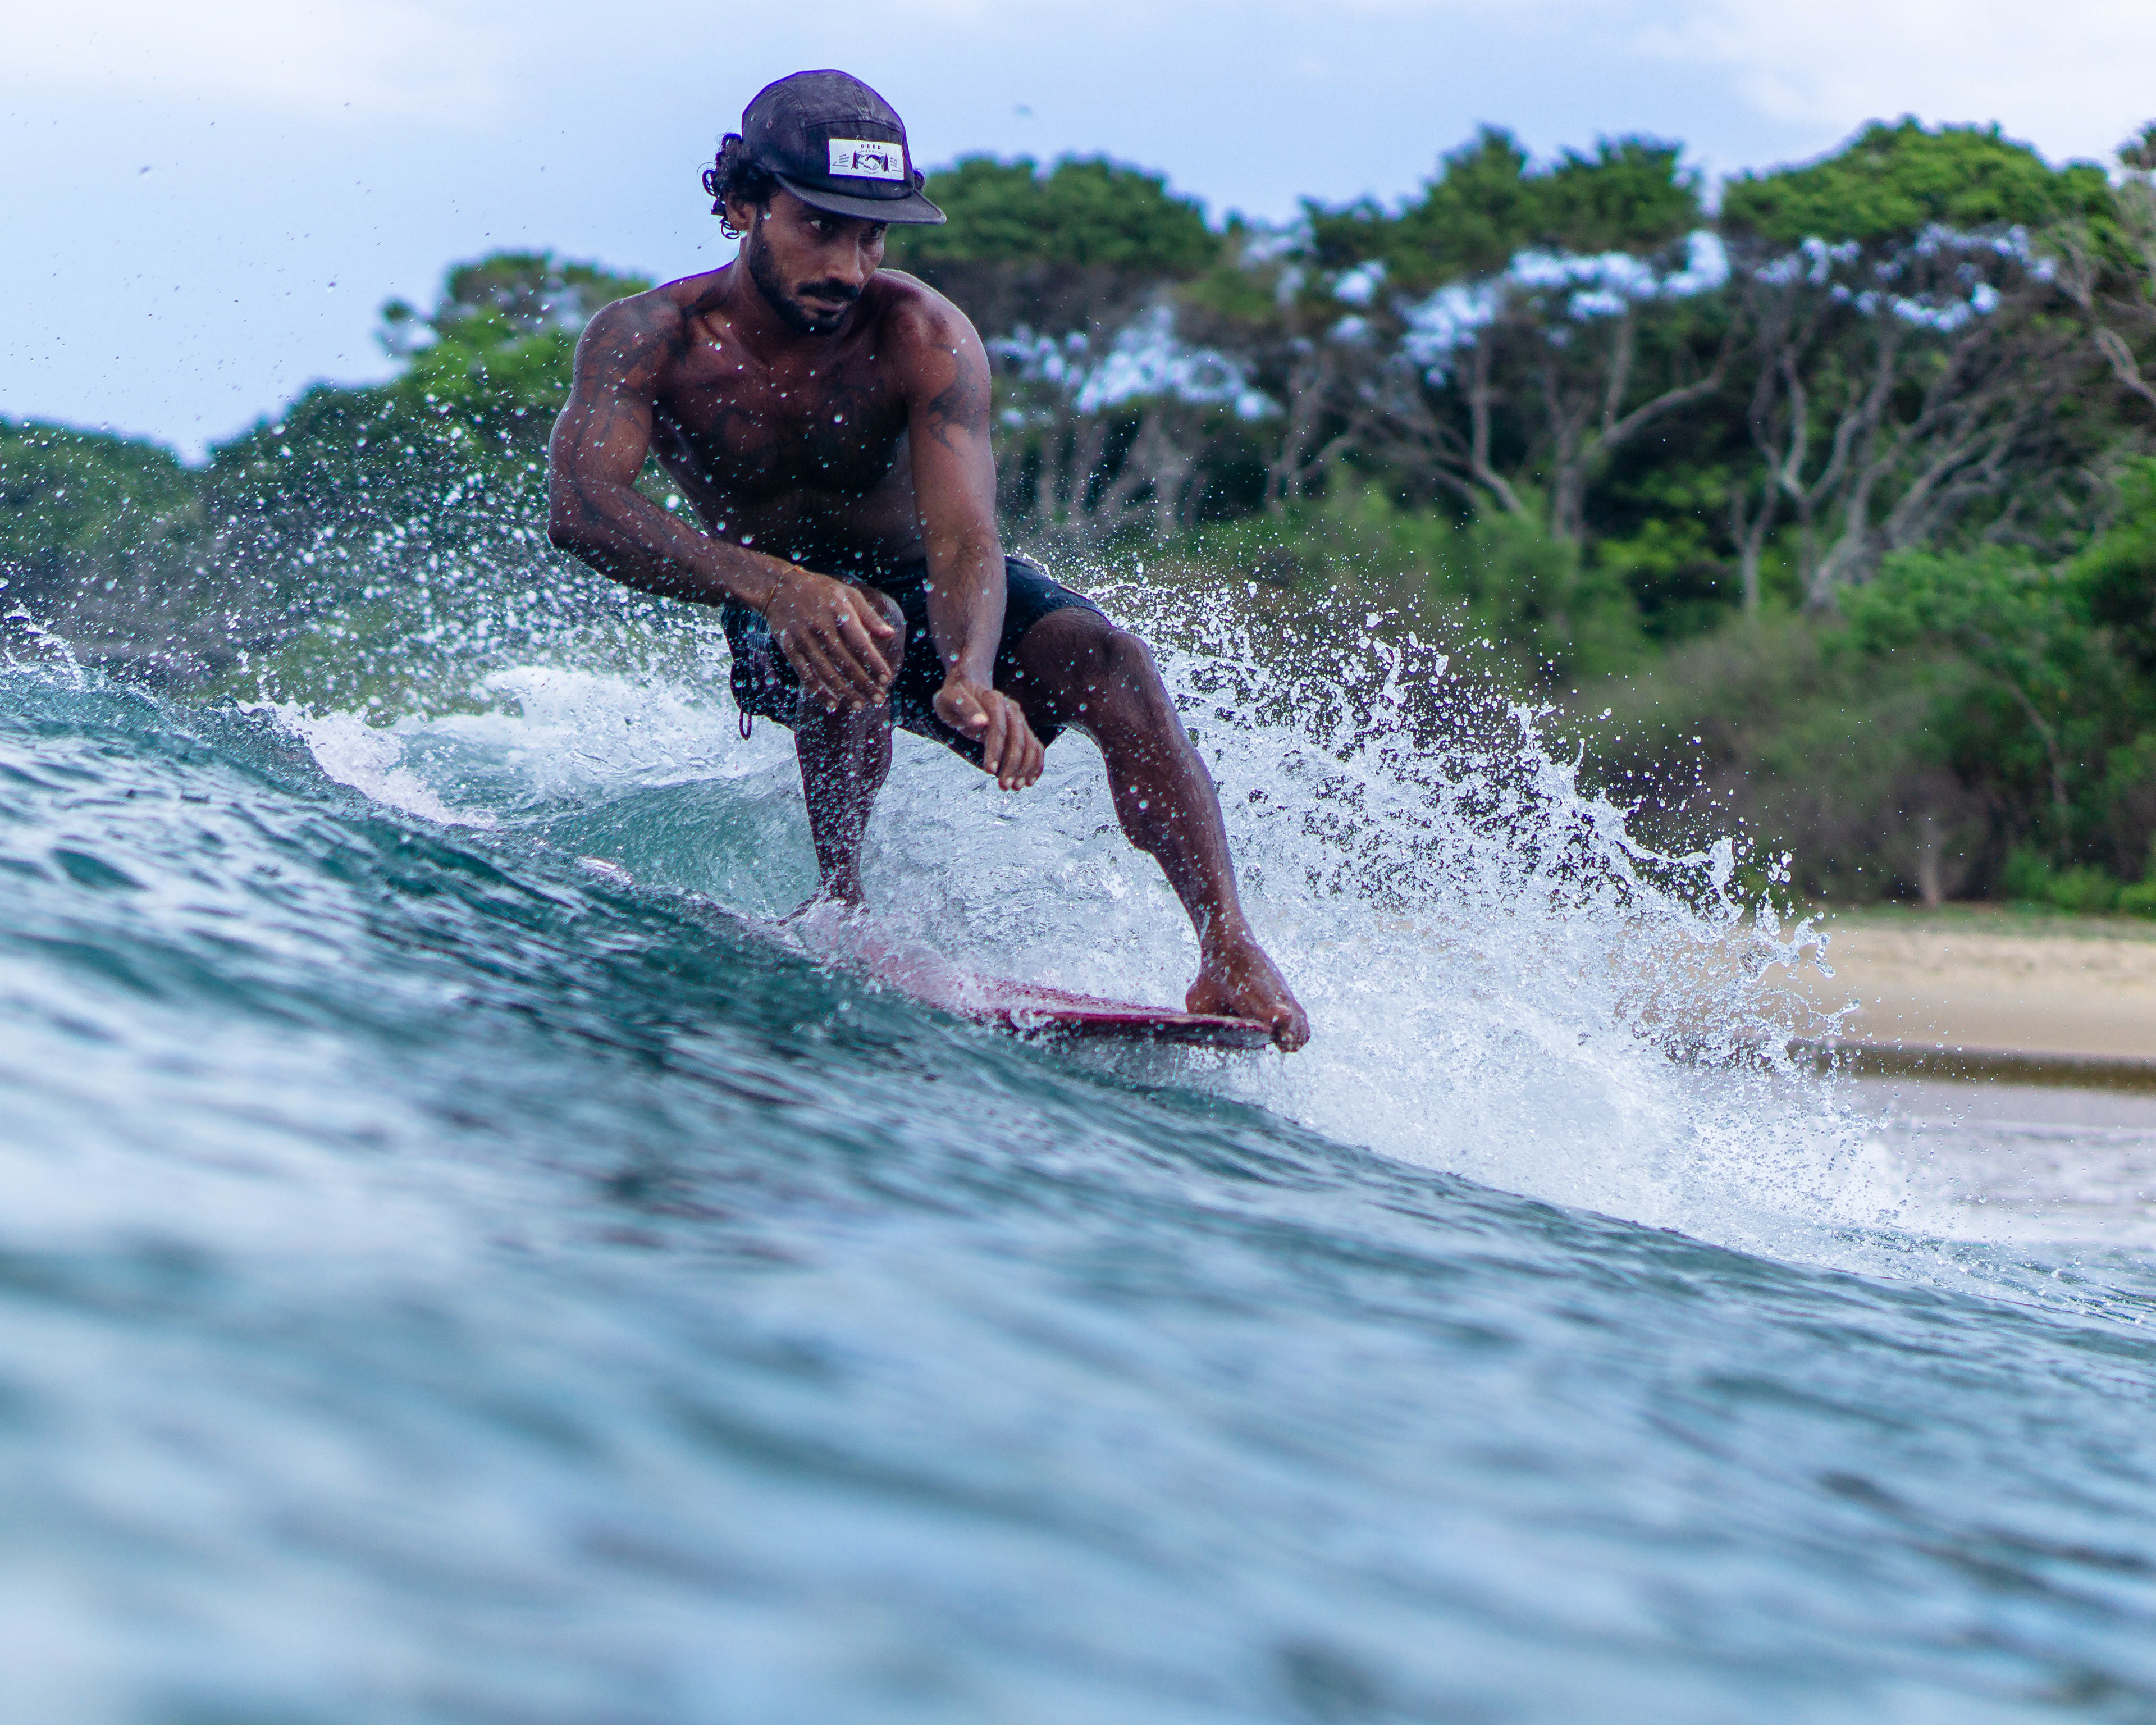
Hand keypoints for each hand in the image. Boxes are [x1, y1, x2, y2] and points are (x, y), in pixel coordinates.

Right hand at [766, 568, 897, 711]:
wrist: (778, 586)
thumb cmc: (820, 590)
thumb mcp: (848, 594)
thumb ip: (870, 616)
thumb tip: (890, 635)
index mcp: (840, 613)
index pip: (861, 644)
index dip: (874, 663)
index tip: (887, 680)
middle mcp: (822, 627)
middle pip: (846, 662)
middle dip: (864, 684)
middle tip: (878, 699)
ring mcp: (804, 639)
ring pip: (827, 672)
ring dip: (844, 692)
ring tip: (859, 706)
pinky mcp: (789, 647)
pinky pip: (805, 674)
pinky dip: (818, 691)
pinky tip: (832, 703)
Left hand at [934, 675, 1043, 789]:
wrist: (968, 685)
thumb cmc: (953, 696)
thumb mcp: (949, 699)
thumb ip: (965, 708)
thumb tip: (982, 722)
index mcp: (993, 699)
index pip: (998, 728)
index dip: (995, 750)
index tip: (989, 771)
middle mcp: (1011, 708)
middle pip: (1018, 738)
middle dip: (1012, 765)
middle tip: (1003, 786)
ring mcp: (1018, 717)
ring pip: (1030, 744)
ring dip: (1025, 768)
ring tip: (1015, 787)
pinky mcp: (1021, 726)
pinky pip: (1035, 745)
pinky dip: (1036, 763)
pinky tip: (1029, 780)